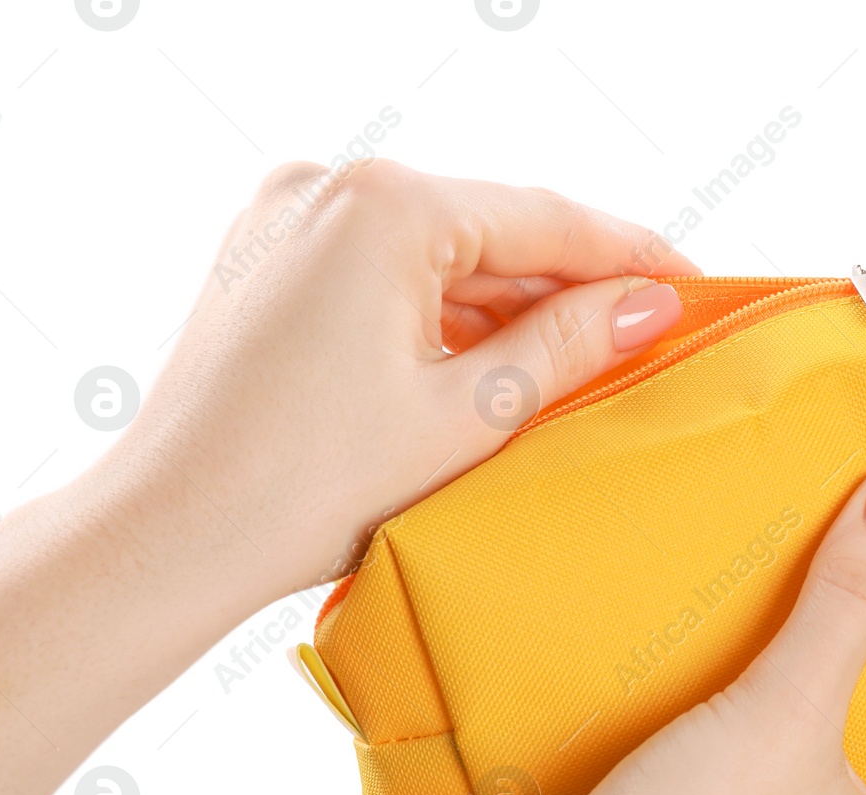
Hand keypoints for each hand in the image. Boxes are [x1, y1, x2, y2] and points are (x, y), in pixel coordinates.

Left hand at [0, 161, 693, 794]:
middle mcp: (330, 188)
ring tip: (580, 356)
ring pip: (436, 253)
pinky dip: (440, 313)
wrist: (172, 534)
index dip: (630, 255)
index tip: (694, 284)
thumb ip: (567, 345)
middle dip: (568, 283)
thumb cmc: (307, 485)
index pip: (545, 218)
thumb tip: (649, 305)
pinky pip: (383, 271)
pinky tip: (490, 362)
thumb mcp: (467, 414)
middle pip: (489, 230)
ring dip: (505, 304)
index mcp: (384, 205)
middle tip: (649, 328)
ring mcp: (287, 219)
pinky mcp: (266, 261)